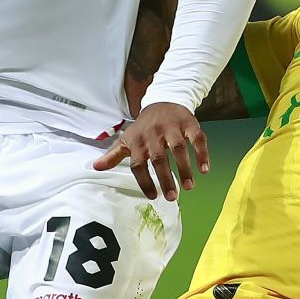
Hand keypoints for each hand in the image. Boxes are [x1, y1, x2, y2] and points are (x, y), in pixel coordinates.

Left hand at [93, 101, 207, 200]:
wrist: (162, 101)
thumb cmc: (143, 127)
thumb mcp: (127, 139)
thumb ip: (113, 155)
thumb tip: (95, 167)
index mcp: (138, 141)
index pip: (138, 164)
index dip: (145, 181)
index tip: (153, 196)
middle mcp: (154, 134)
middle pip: (159, 158)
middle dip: (165, 179)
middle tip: (172, 197)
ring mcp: (172, 128)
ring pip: (178, 148)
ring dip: (184, 168)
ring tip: (188, 187)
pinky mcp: (188, 123)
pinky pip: (197, 138)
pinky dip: (202, 153)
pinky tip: (204, 169)